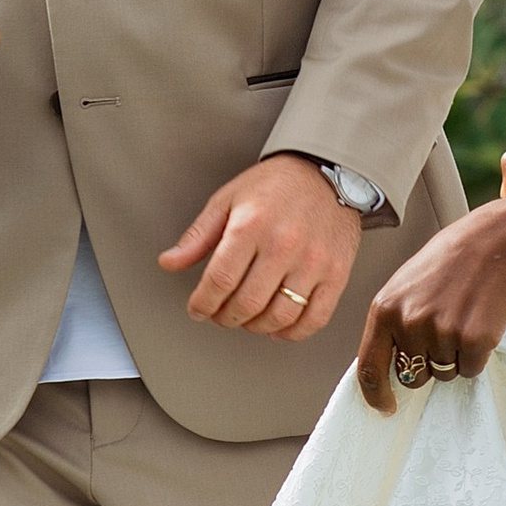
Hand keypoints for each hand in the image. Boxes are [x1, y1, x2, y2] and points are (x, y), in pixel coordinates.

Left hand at [160, 151, 365, 339]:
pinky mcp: (336, 274)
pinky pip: (315, 318)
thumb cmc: (276, 185)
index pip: (220, 281)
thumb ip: (198, 236)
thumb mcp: (228, 200)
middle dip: (225, 318)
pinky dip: (292, 333)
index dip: (202, 304)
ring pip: (279, 317)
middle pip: (247, 304)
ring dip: (255, 327)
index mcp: (251, 226)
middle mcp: (283, 245)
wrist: (327, 172)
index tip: (198, 309)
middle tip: (220, 314)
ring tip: (247, 318)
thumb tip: (169, 263)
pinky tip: (278, 326)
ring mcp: (313, 262)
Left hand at [357, 206, 505, 413]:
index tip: (385, 407)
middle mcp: (409, 324)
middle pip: (413, 376)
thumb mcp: (404, 288)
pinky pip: (470, 369)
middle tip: (442, 331)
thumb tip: (387, 365)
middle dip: (427, 364)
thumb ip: (392, 324)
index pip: (370, 368)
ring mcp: (442, 333)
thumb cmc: (448, 263)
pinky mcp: (473, 340)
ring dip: (454, 356)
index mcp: (385, 310)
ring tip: (461, 319)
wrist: (491, 243)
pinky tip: (477, 323)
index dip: (376, 395)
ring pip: (444, 373)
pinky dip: (476, 354)